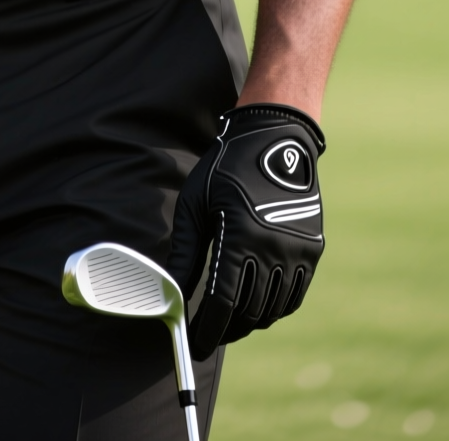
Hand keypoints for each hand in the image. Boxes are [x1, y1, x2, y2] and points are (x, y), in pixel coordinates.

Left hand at [169, 103, 324, 358]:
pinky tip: (257, 304)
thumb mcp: (196, 205)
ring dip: (249, 320)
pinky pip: (293, 296)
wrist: (275, 138)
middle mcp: (274, 248)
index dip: (207, 329)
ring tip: (230, 319)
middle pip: (249, 311)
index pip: (224, 302)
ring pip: (272, 309)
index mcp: (241, 236)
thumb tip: (169, 294)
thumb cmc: (226, 168)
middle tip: (209, 331)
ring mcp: (297, 251)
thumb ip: (185, 254)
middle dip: (226, 328)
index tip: (194, 345)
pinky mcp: (312, 250)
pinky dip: (274, 308)